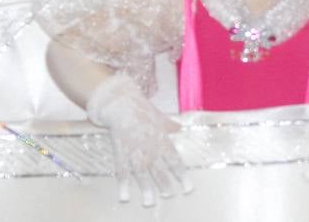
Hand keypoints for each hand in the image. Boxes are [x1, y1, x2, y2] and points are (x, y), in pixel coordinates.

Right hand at [85, 74, 190, 205]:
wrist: (122, 105)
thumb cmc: (142, 111)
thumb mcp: (160, 117)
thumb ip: (170, 126)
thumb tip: (180, 128)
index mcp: (162, 140)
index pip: (175, 161)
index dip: (181, 175)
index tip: (188, 188)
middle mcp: (150, 147)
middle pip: (159, 169)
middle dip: (164, 184)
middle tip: (170, 196)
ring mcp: (135, 151)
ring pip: (141, 173)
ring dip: (145, 188)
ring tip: (149, 203)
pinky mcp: (120, 152)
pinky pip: (122, 171)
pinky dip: (123, 184)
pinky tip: (124, 196)